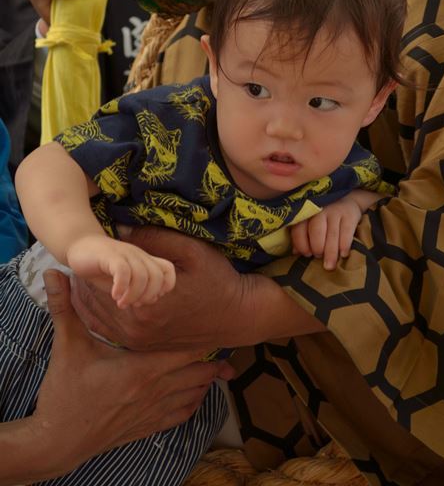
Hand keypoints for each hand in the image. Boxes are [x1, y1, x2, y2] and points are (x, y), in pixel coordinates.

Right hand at [16, 270, 232, 482]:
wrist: (58, 440)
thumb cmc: (64, 391)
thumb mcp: (67, 345)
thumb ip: (63, 307)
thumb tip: (53, 272)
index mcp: (141, 368)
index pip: (183, 351)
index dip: (201, 339)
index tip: (215, 326)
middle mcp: (153, 391)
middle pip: (196, 374)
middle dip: (212, 361)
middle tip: (228, 348)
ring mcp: (152, 412)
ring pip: (192, 395)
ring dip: (206, 382)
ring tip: (221, 368)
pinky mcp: (146, 428)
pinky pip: (180, 415)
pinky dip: (194, 404)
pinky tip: (197, 395)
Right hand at [66, 234, 175, 308]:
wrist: (79, 245)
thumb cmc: (102, 266)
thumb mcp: (124, 279)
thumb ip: (138, 288)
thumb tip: (153, 299)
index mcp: (144, 260)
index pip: (168, 270)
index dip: (164, 286)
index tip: (148, 298)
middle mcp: (138, 255)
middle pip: (157, 276)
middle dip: (148, 295)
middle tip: (133, 304)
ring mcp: (125, 254)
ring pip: (142, 275)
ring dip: (133, 295)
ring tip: (121, 303)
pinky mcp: (110, 255)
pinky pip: (123, 271)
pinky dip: (121, 287)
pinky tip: (114, 295)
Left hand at [71, 226, 323, 351]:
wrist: (238, 317)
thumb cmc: (218, 280)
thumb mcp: (190, 251)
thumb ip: (154, 238)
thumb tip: (119, 227)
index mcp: (145, 304)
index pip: (101, 283)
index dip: (90, 265)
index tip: (84, 250)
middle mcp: (137, 328)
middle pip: (95, 302)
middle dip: (84, 282)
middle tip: (75, 264)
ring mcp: (139, 341)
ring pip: (98, 319)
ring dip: (86, 299)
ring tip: (79, 279)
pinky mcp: (143, 347)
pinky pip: (108, 331)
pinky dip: (96, 315)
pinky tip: (92, 300)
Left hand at [290, 193, 363, 269]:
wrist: (347, 200)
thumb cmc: (324, 217)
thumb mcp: (311, 222)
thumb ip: (302, 236)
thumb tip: (295, 252)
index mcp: (307, 213)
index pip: (299, 229)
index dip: (301, 244)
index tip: (306, 255)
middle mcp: (320, 210)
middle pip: (316, 231)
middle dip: (317, 247)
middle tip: (318, 257)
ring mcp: (335, 211)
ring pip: (332, 234)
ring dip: (330, 252)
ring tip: (329, 265)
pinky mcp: (350, 215)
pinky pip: (347, 232)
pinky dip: (345, 245)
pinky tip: (343, 254)